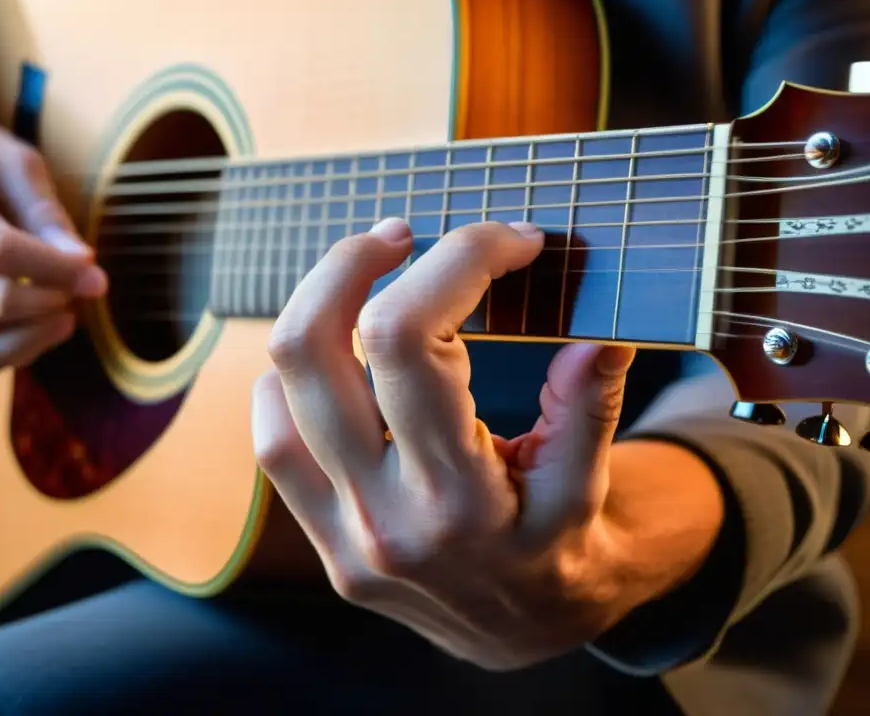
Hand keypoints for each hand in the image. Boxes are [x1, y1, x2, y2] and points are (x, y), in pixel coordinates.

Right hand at [0, 116, 106, 378]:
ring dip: (38, 330)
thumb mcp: (11, 161)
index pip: (1, 254)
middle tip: (83, 287)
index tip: (97, 276)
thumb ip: (45, 211)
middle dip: (53, 300)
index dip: (58, 271)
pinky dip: (8, 358)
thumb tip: (83, 262)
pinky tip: (41, 334)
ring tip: (66, 306)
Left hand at [252, 218, 637, 670]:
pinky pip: (273, 442)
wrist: (518, 634)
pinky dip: (290, 381)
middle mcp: (384, 516)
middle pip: (316, 350)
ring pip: (280, 391)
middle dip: (353, 262)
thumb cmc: (560, 552)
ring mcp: (340, 533)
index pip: (417, 343)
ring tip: (369, 276)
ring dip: (315, 308)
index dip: (460, 261)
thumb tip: (596, 338)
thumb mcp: (588, 488)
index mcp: (461, 500)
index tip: (510, 240)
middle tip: (403, 233)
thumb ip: (588, 410)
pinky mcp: (321, 539)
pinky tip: (335, 355)